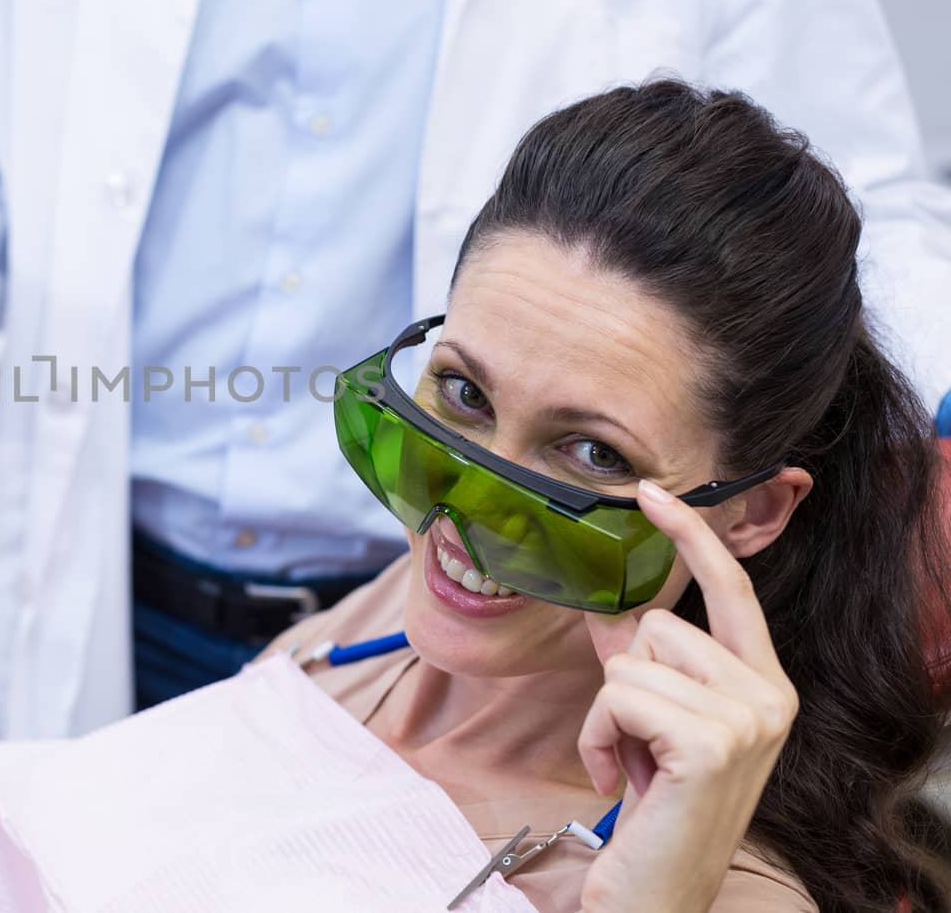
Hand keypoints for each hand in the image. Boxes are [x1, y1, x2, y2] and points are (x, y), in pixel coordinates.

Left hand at [577, 479, 797, 912]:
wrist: (656, 893)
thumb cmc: (657, 811)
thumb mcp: (649, 724)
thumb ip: (639, 664)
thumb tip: (612, 610)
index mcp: (764, 686)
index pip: (732, 589)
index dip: (692, 537)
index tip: (651, 493)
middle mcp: (769, 697)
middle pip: (658, 626)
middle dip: (624, 683)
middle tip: (639, 748)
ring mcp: (748, 718)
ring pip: (629, 662)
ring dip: (605, 716)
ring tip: (631, 766)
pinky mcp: (711, 742)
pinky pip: (616, 695)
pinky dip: (597, 737)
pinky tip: (619, 780)